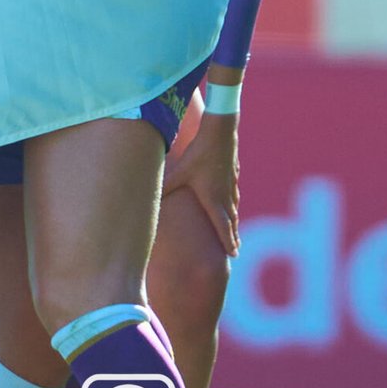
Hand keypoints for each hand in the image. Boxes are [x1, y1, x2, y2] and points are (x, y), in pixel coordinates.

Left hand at [164, 109, 239, 256]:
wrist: (220, 132)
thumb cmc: (199, 153)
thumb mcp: (180, 171)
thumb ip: (167, 186)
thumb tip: (150, 199)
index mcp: (213, 199)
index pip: (223, 226)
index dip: (228, 241)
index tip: (234, 255)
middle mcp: (225, 195)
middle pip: (231, 221)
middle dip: (232, 236)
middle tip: (236, 250)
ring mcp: (231, 184)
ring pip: (233, 207)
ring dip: (234, 221)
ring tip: (234, 229)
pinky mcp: (232, 173)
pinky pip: (234, 194)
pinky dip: (234, 203)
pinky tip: (233, 201)